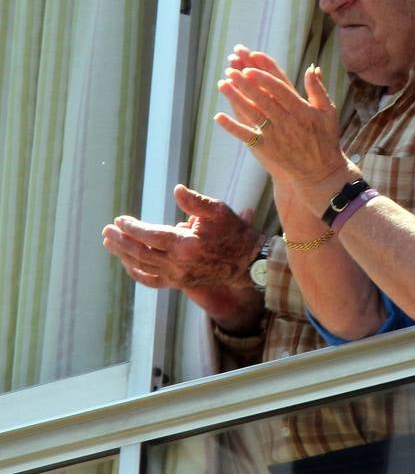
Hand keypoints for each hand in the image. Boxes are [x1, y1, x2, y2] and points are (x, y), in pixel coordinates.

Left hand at [101, 184, 264, 331]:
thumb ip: (195, 202)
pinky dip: (136, 272)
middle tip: (107, 230)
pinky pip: (152, 281)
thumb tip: (176, 190)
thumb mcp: (218, 211)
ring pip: (142, 267)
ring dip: (123, 255)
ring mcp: (178, 276)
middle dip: (121, 241)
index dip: (132, 228)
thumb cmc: (234, 233)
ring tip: (109, 243)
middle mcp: (178, 264)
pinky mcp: (180, 283)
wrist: (248, 262)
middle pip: (140, 253)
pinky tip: (127, 263)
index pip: (150, 236)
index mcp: (186, 245)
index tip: (119, 220)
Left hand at [215, 48, 353, 209]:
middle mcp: (288, 123)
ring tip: (222, 83)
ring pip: (252, 114)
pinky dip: (232, 127)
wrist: (320, 172)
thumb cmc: (325, 138)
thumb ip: (318, 90)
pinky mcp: (267, 149)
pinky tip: (218, 116)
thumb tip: (312, 67)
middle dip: (246, 84)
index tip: (251, 65)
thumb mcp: (328, 112)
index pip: (280, 90)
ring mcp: (276, 137)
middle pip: (263, 100)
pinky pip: (247, 136)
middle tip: (232, 70)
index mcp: (303, 111)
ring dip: (236, 99)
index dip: (265, 77)